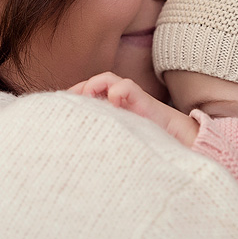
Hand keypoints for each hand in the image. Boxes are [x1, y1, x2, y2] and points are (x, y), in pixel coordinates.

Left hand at [68, 72, 199, 146]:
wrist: (181, 150)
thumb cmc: (147, 151)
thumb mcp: (117, 147)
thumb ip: (100, 143)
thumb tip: (72, 159)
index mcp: (110, 114)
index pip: (85, 98)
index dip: (70, 100)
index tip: (55, 111)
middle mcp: (119, 104)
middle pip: (92, 86)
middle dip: (77, 90)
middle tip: (66, 102)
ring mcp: (131, 101)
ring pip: (106, 79)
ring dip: (92, 84)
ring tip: (86, 96)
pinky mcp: (144, 102)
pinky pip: (127, 87)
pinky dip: (117, 89)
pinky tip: (113, 100)